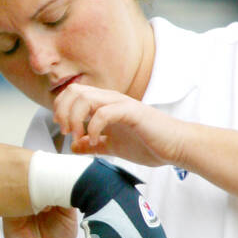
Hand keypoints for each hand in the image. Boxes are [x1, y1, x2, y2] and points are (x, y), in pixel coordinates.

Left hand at [54, 83, 189, 168]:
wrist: (177, 146)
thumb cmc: (149, 144)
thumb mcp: (113, 146)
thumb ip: (93, 145)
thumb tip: (73, 146)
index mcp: (105, 104)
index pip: (73, 94)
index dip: (61, 110)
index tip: (65, 132)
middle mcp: (111, 99)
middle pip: (74, 91)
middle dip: (63, 111)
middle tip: (68, 132)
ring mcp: (121, 104)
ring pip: (85, 98)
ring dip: (74, 118)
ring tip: (78, 136)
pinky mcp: (131, 112)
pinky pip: (103, 113)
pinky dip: (92, 128)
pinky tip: (95, 142)